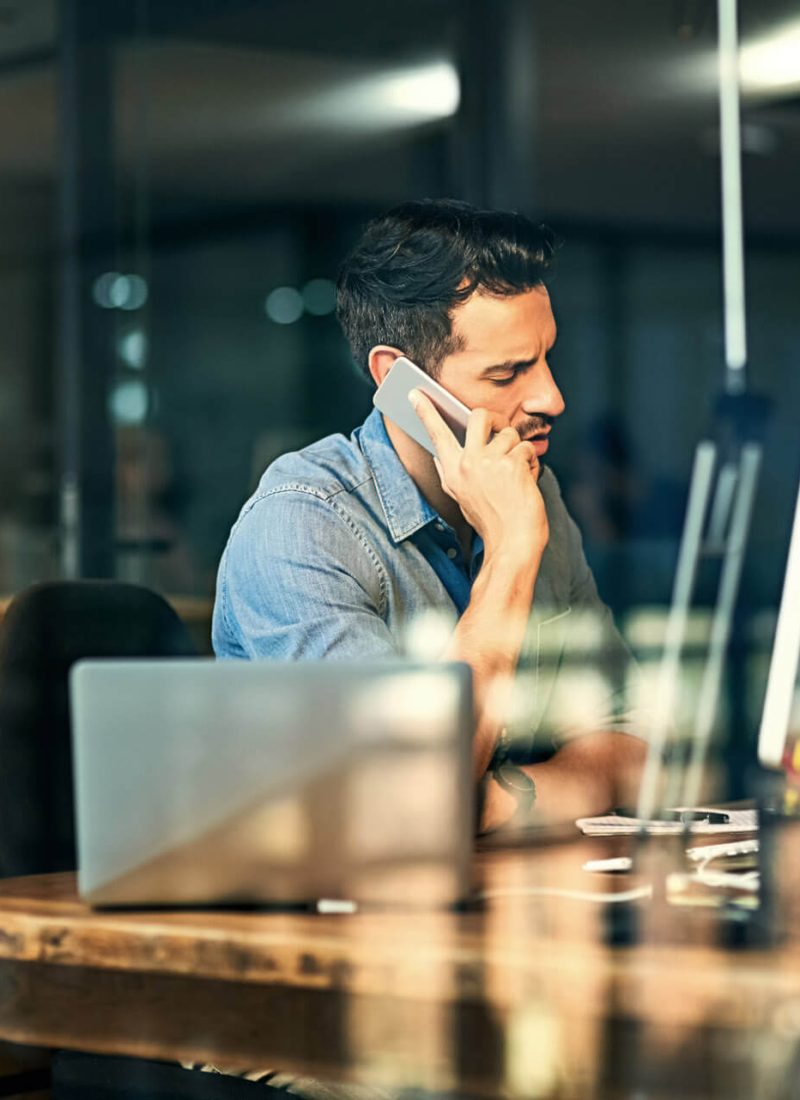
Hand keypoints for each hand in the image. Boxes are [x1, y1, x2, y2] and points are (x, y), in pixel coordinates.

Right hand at [409, 389, 548, 558]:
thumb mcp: (462, 497)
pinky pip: (526, 449)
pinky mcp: (511, 464)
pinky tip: (527, 481)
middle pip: (479, 416)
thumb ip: (452, 473)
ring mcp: (489, 462)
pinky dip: (531, 463)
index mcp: (452, 471)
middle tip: (501, 431)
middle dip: (495, 419)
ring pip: (510, 434)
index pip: (436, 434)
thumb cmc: (492, 520)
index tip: (414, 392)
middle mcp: (467, 463)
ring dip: (518, 451)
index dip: (426, 412)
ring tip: (516, 475)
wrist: (513, 542)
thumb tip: (439, 454)